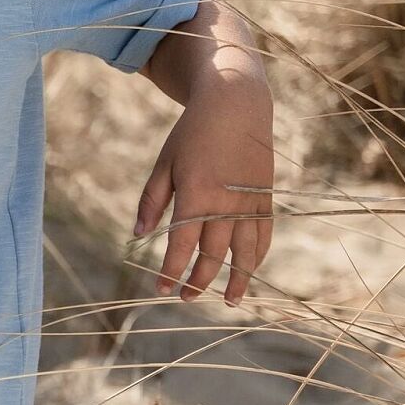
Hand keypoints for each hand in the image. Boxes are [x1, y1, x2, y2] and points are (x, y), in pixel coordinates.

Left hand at [132, 75, 273, 304]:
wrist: (235, 103)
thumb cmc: (192, 133)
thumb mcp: (164, 163)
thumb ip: (151, 201)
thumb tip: (138, 235)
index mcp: (196, 195)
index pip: (182, 246)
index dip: (171, 271)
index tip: (162, 289)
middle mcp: (226, 203)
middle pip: (214, 255)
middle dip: (199, 280)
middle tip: (186, 297)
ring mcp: (250, 201)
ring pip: (246, 252)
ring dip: (238, 279)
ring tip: (228, 300)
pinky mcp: (266, 197)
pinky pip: (264, 235)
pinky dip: (258, 256)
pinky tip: (249, 271)